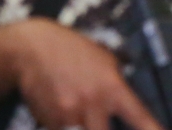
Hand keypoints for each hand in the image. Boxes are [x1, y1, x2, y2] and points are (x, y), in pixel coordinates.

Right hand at [7, 18, 163, 129]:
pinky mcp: (51, 122)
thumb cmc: (68, 48)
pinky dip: (66, 125)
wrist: (29, 48)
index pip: (142, 121)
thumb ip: (118, 80)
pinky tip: (62, 108)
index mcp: (112, 88)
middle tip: (102, 121)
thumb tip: (132, 100)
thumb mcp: (102, 57)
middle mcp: (93, 104)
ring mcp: (71, 116)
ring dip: (85, 125)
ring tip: (79, 106)